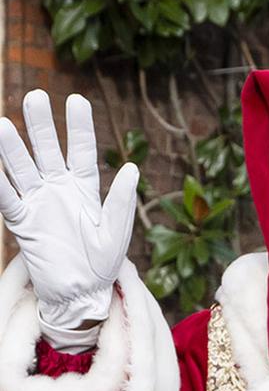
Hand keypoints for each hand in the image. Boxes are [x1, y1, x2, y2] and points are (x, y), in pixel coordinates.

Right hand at [0, 91, 136, 331]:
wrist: (82, 294)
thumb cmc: (103, 264)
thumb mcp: (117, 233)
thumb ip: (122, 202)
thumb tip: (133, 169)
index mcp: (86, 189)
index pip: (82, 152)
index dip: (80, 127)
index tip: (76, 100)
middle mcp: (59, 190)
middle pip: (48, 151)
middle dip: (41, 126)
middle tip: (35, 97)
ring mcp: (38, 203)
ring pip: (23, 169)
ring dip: (13, 148)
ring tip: (2, 125)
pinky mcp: (23, 222)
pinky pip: (7, 198)